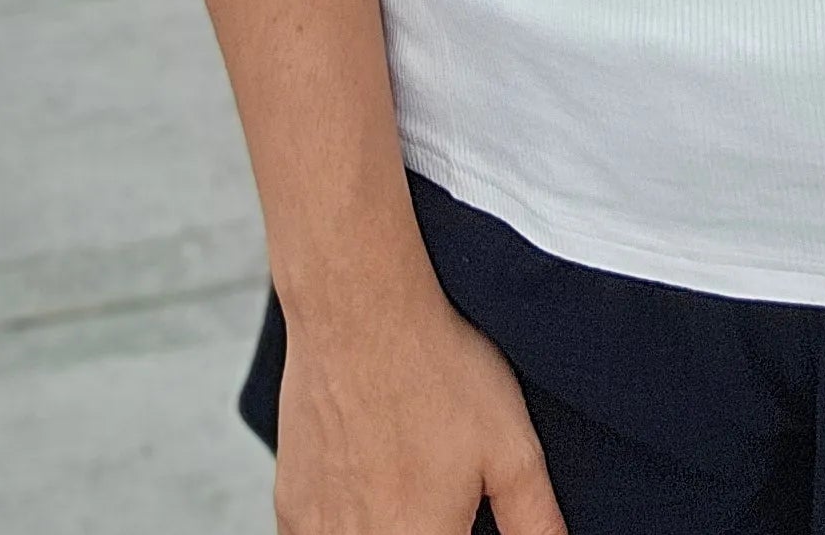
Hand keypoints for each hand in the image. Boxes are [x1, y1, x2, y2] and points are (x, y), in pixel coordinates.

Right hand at [273, 262, 569, 534]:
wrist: (357, 310)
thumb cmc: (434, 370)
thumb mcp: (512, 448)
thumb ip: (535, 521)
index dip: (465, 532)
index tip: (468, 514)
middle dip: (432, 524)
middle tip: (443, 487)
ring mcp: (317, 532)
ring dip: (391, 525)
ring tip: (409, 475)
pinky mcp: (290, 509)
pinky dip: (352, 521)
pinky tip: (371, 477)